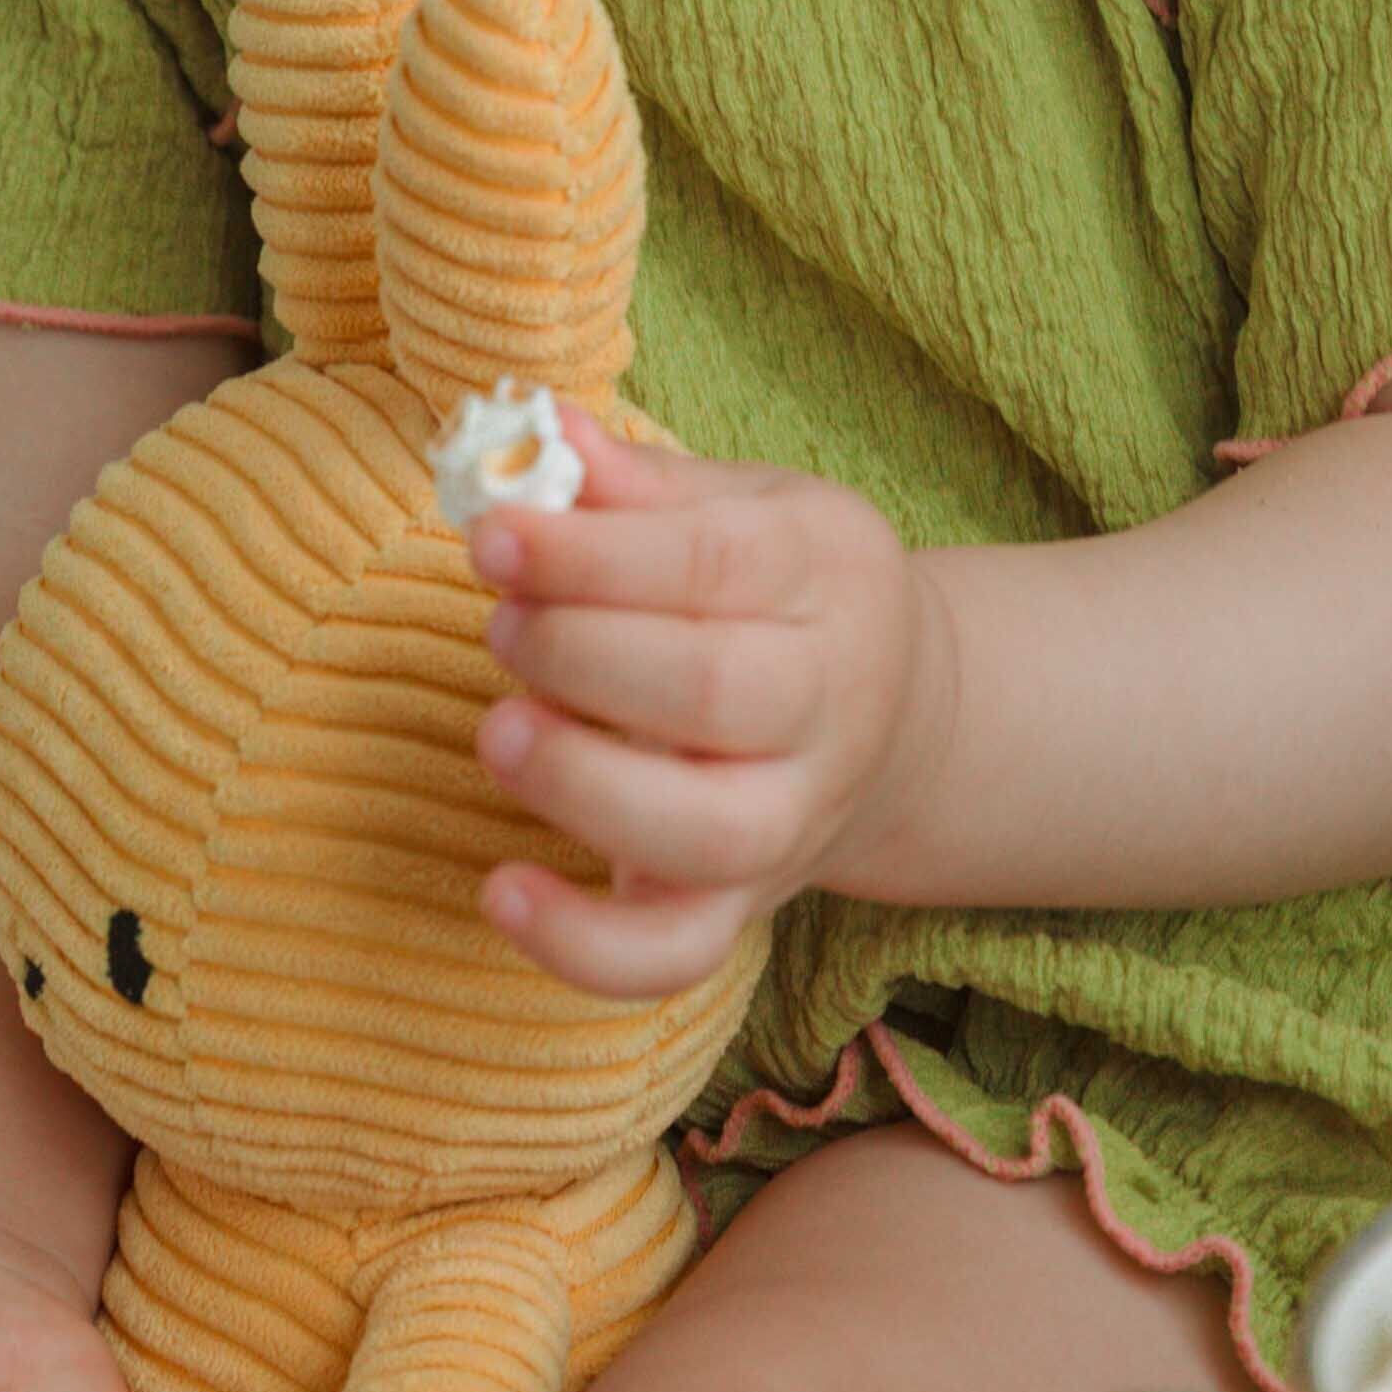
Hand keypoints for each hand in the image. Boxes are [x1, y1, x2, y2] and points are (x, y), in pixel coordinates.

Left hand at [469, 425, 951, 1000]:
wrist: (897, 724)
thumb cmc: (780, 595)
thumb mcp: (742, 508)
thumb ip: (637, 485)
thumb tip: (535, 436)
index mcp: (829, 575)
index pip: (715, 563)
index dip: (592, 555)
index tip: (493, 538)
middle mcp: (828, 702)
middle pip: (716, 691)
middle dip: (582, 653)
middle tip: (503, 626)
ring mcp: (791, 817)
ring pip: (708, 832)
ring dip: (583, 783)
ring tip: (499, 730)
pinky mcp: (742, 906)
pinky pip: (676, 956)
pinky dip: (585, 946)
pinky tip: (501, 891)